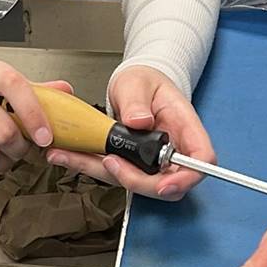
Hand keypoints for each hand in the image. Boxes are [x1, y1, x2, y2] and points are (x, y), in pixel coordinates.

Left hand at [44, 65, 214, 198]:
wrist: (134, 86)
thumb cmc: (145, 81)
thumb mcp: (137, 82)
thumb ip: (137, 101)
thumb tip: (139, 121)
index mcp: (185, 126)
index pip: (201, 160)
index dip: (185, 178)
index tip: (164, 185)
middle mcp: (172, 150)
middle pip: (168, 183)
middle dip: (135, 181)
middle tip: (108, 163)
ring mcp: (152, 162)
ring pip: (134, 183)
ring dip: (100, 173)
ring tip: (68, 156)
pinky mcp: (130, 165)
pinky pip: (112, 174)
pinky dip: (87, 166)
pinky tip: (65, 155)